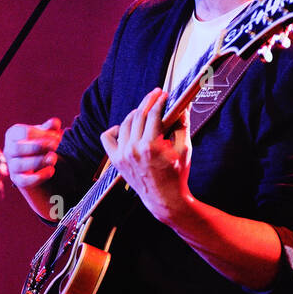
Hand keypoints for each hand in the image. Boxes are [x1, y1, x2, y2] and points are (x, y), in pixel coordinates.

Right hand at [3, 118, 62, 188]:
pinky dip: (38, 177)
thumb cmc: (39, 144)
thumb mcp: (45, 134)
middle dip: (38, 146)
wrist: (37, 165)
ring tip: (53, 157)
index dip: (42, 134)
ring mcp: (11, 166)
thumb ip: (50, 128)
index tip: (57, 136)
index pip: (24, 133)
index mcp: (12, 135)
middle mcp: (8, 150)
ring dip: (38, 161)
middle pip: (17, 148)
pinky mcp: (17, 180)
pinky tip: (51, 170)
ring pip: (19, 165)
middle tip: (56, 145)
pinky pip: (24, 180)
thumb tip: (55, 122)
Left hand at [101, 88, 192, 224]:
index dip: (159, 101)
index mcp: (151, 146)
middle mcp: (133, 149)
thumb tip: (184, 105)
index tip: (165, 94)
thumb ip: (183, 125)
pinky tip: (125, 127)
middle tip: (156, 94)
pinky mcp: (116, 160)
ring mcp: (122, 155)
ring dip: (136, 113)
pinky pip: (107, 138)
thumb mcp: (185, 149)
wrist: (164, 199)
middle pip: (138, 115)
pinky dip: (115, 129)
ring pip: (125, 123)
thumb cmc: (177, 174)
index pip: (153, 114)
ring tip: (145, 109)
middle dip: (148, 101)